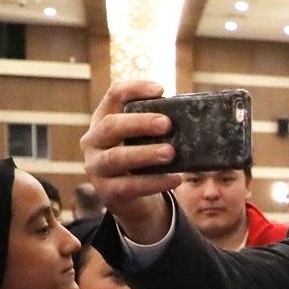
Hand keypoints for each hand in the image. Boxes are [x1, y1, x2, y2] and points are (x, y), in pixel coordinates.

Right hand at [80, 80, 180, 241]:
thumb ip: (158, 126)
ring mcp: (96, 168)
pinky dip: (154, 182)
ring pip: (116, 158)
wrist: (131, 199)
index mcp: (103, 120)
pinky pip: (130, 186)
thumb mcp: (144, 139)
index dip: (134, 89)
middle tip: (166, 123)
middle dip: (139, 123)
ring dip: (145, 153)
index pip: (114, 95)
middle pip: (110, 126)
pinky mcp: (108, 192)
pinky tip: (175, 179)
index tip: (160, 89)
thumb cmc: (141, 160)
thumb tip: (194, 115)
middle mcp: (93, 141)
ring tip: (170, 152)